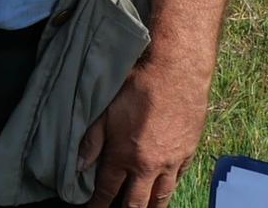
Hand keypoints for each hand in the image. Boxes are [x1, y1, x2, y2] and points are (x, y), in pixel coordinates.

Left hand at [77, 60, 208, 206]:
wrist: (176, 72)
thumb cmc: (137, 86)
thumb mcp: (107, 111)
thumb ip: (92, 141)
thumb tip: (79, 167)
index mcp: (124, 156)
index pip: (108, 189)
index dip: (99, 204)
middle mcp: (148, 165)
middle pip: (137, 201)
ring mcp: (171, 161)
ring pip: (162, 195)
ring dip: (152, 206)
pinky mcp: (188, 151)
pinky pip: (180, 178)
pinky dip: (171, 186)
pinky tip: (167, 188)